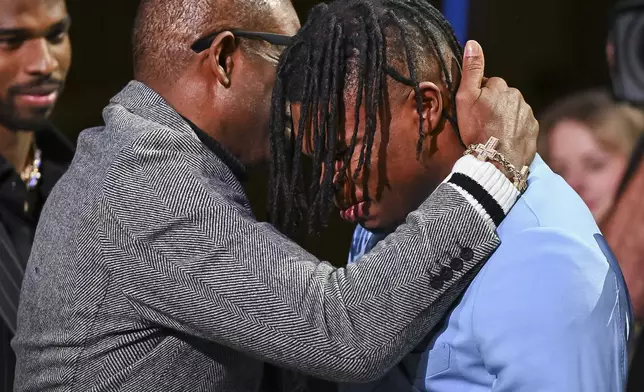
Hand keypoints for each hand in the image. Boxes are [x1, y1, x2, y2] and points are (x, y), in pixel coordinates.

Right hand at [455, 40, 537, 169]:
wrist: (496, 161)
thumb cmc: (477, 130)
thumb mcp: (466, 98)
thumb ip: (471, 70)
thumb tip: (473, 44)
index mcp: (500, 87)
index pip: (489, 84)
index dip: (479, 96)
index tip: (473, 110)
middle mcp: (517, 96)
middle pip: (502, 97)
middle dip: (494, 106)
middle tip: (482, 123)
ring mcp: (527, 114)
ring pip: (513, 111)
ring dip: (504, 118)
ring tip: (493, 134)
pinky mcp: (533, 130)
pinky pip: (522, 125)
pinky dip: (514, 131)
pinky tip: (504, 141)